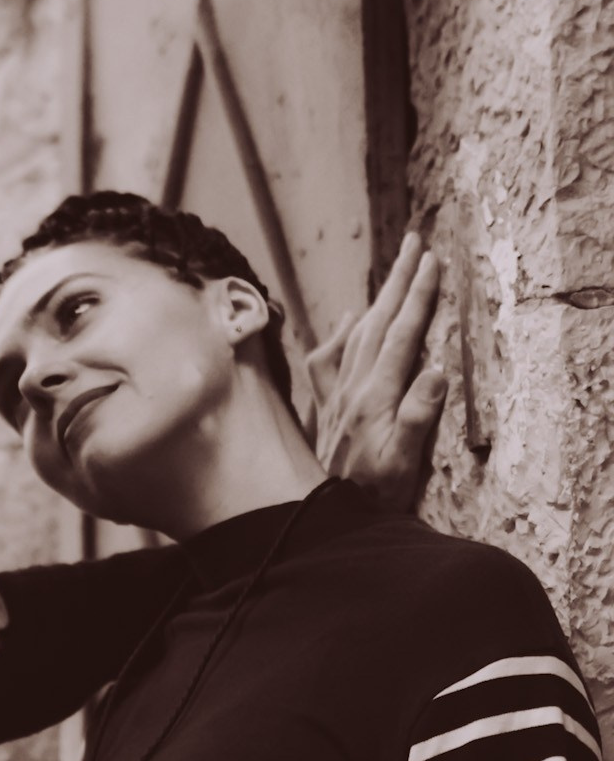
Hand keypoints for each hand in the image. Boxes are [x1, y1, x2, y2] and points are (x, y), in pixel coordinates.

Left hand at [305, 231, 449, 510]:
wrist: (322, 518)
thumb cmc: (373, 495)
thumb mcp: (405, 462)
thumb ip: (419, 417)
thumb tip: (438, 369)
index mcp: (375, 396)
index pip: (401, 334)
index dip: (417, 296)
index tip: (432, 259)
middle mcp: (352, 389)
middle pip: (378, 323)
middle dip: (399, 281)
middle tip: (416, 242)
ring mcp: (337, 397)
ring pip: (357, 334)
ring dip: (378, 299)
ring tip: (395, 270)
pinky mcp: (327, 409)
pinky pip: (329, 360)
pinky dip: (340, 334)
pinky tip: (346, 319)